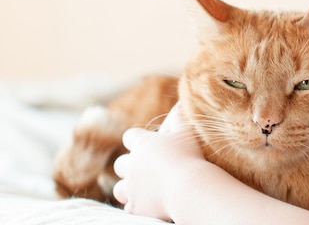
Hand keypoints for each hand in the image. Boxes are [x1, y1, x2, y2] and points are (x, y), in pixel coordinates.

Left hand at [113, 102, 203, 220]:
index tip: (147, 143)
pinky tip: (147, 204)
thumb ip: (180, 116)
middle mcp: (131, 165)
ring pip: (119, 188)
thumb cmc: (189, 156)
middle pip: (120, 164)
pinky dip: (136, 205)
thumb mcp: (187, 131)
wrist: (188, 188)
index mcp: (141, 144)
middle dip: (129, 166)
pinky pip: (129, 207)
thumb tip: (181, 101)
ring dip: (128, 187)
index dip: (137, 140)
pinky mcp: (136, 206)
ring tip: (141, 188)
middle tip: (145, 168)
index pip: (130, 137)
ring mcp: (132, 187)